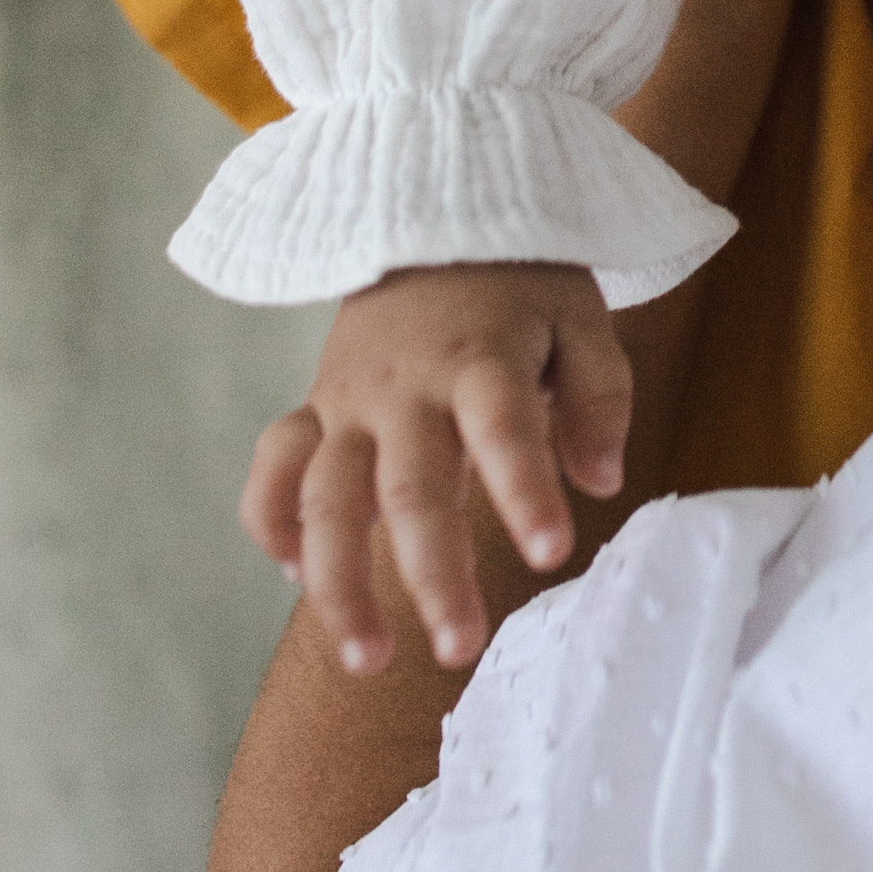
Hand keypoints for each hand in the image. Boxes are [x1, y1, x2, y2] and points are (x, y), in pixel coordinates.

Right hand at [241, 260, 629, 677]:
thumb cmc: (519, 284)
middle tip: (462, 648)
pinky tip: (294, 575)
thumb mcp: (580, 316)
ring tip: (368, 660)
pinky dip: (271, 522)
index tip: (551, 555)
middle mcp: (404, 385)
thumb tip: (601, 481)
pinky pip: (274, 470)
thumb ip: (599, 395)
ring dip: (337, 582)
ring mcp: (348, 400)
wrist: (429, 212)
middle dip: (431, 573)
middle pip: (408, 486)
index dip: (525, 490)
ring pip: (325, 497)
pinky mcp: (314, 409)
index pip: (501, 426)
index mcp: (481, 356)